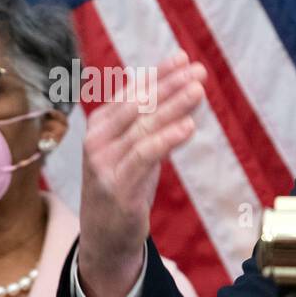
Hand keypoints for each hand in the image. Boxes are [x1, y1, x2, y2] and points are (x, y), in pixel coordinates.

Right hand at [77, 52, 206, 296]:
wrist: (106, 239)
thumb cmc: (126, 189)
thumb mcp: (137, 151)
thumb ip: (151, 125)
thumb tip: (181, 93)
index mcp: (101, 127)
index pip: (132, 92)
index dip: (158, 74)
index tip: (183, 58)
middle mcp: (97, 140)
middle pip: (138, 105)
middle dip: (170, 85)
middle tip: (198, 70)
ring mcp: (104, 163)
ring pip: (143, 127)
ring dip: (173, 106)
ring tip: (199, 91)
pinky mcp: (116, 186)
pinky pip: (144, 156)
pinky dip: (167, 139)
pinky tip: (189, 127)